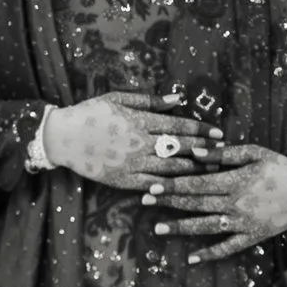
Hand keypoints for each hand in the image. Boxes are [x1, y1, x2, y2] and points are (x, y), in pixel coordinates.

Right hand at [40, 91, 219, 189]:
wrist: (62, 137)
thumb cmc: (91, 113)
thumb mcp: (119, 98)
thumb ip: (151, 101)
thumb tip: (178, 98)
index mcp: (141, 121)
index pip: (179, 126)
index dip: (201, 130)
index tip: (219, 133)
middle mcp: (140, 143)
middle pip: (180, 148)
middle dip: (204, 151)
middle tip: (224, 154)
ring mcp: (133, 164)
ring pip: (171, 169)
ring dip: (194, 170)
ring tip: (211, 171)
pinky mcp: (124, 181)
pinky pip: (152, 185)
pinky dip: (170, 186)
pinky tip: (184, 187)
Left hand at [150, 144, 286, 265]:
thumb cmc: (281, 168)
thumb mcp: (256, 152)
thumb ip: (225, 154)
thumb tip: (197, 152)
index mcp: (236, 181)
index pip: (197, 183)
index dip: (173, 184)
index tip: (152, 184)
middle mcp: (236, 204)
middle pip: (196, 204)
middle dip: (168, 202)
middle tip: (144, 201)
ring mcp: (243, 223)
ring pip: (206, 227)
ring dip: (180, 228)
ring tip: (157, 229)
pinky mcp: (252, 237)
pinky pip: (228, 248)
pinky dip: (211, 254)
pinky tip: (193, 259)